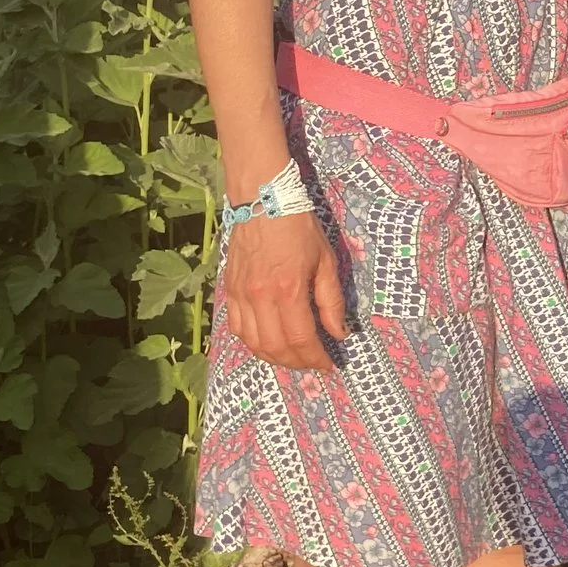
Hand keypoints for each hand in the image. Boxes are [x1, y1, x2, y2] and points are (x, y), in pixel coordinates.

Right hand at [223, 210, 345, 370]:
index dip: (316, 358)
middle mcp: (260, 297)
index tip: (329, 365)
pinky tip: (267, 344)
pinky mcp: (229, 290)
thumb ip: (331, 301)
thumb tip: (339, 333)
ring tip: (293, 359)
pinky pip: (237, 328)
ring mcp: (240, 295)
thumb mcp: (326, 261)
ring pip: (253, 343)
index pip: (300, 339)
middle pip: (275, 347)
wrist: (263, 201)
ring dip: (274, 358)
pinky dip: (253, 343)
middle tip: (313, 364)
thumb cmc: (299, 228)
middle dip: (297, 363)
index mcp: (288, 289)